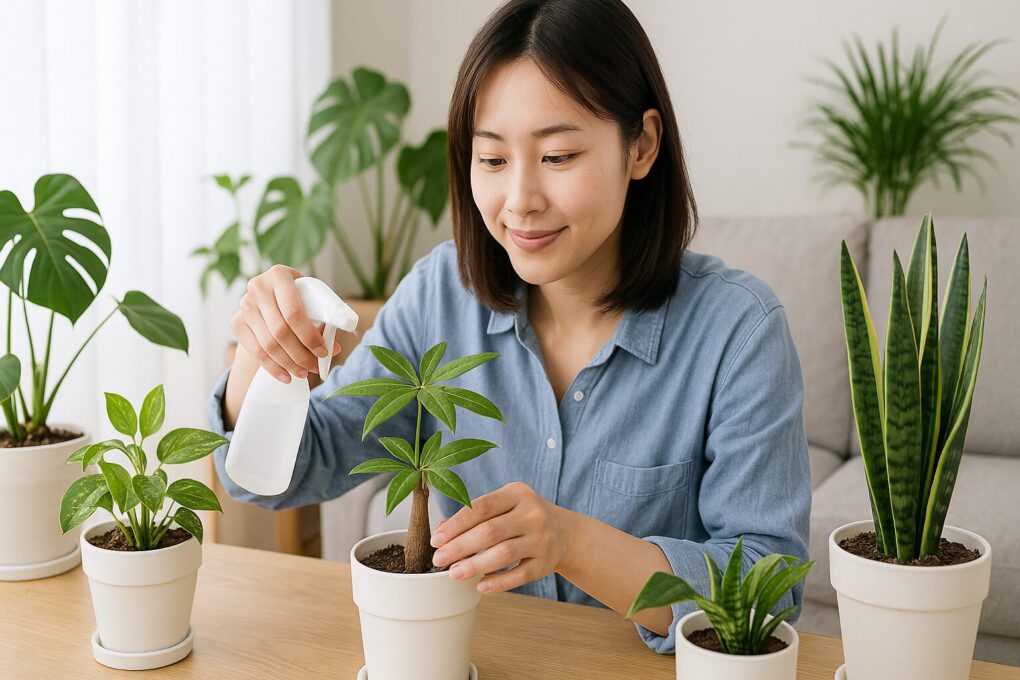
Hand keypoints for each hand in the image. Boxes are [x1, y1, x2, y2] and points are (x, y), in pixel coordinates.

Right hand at [231, 265, 340, 382]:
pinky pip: (256, 351)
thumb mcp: (312, 300)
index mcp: (279, 275)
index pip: (294, 312)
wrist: (270, 297)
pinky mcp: (237, 322)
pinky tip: (286, 376)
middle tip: (314, 367)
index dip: (309, 336)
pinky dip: (272, 367)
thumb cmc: (298, 298)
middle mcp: (258, 287)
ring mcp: (244, 305)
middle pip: (280, 331)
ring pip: (268, 344)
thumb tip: (333, 349)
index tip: (323, 352)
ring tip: (303, 373)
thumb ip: (324, 321)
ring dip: (288, 363)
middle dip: (300, 354)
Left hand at [430, 482, 575, 592]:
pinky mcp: (546, 563)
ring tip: (454, 574)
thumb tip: (441, 531)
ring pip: (504, 554)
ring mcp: (541, 539)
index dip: (456, 524)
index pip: (481, 507)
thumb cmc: (523, 517)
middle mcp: (532, 514)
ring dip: (475, 566)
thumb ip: (474, 515)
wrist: (565, 533)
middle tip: (439, 560)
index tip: (436, 540)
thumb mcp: (504, 505)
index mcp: (517, 493)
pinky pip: (519, 575)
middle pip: (490, 531)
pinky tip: (480, 586)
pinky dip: (498, 582)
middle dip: (460, 547)